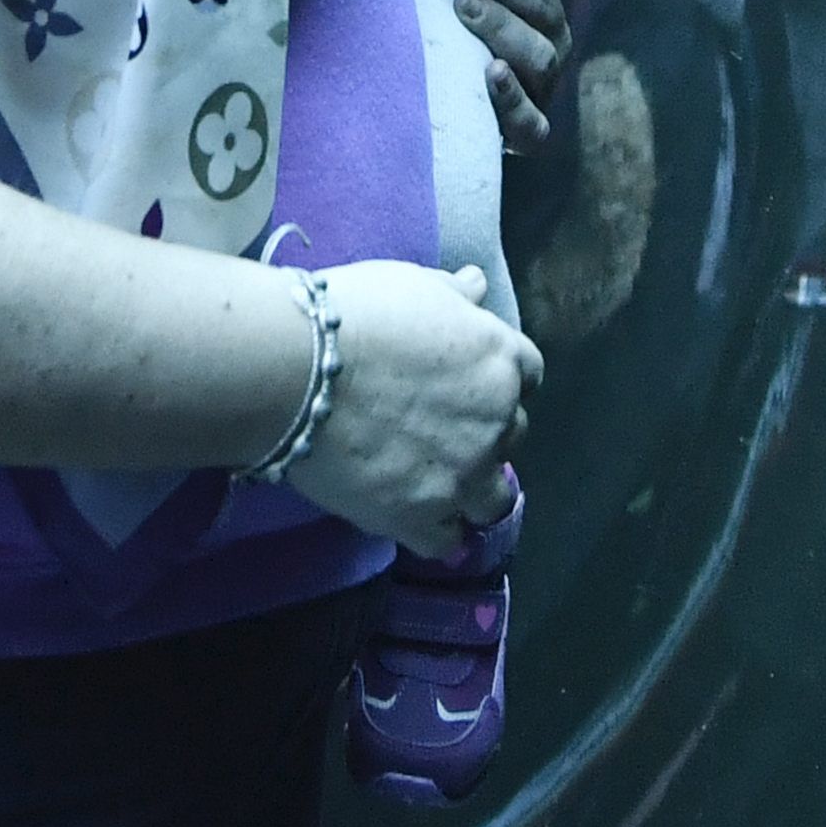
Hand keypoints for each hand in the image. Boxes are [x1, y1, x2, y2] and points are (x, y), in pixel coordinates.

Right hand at [284, 261, 541, 558]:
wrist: (298, 369)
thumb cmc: (358, 314)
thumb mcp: (416, 284)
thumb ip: (454, 294)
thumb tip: (477, 285)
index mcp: (501, 359)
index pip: (527, 374)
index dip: (499, 380)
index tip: (471, 386)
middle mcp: (495, 419)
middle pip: (511, 434)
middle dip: (485, 433)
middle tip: (444, 431)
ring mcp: (461, 474)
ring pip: (493, 499)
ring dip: (474, 491)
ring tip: (441, 486)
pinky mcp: (419, 517)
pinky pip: (446, 542)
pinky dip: (436, 534)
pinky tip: (416, 521)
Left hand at [449, 0, 571, 153]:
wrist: (459, 117)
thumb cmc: (473, 46)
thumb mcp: (491, 5)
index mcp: (548, 24)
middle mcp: (554, 56)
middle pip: (543, 28)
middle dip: (502, 9)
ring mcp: (543, 96)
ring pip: (541, 65)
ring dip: (507, 40)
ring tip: (470, 23)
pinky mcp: (527, 135)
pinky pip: (532, 123)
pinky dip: (513, 100)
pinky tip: (491, 76)